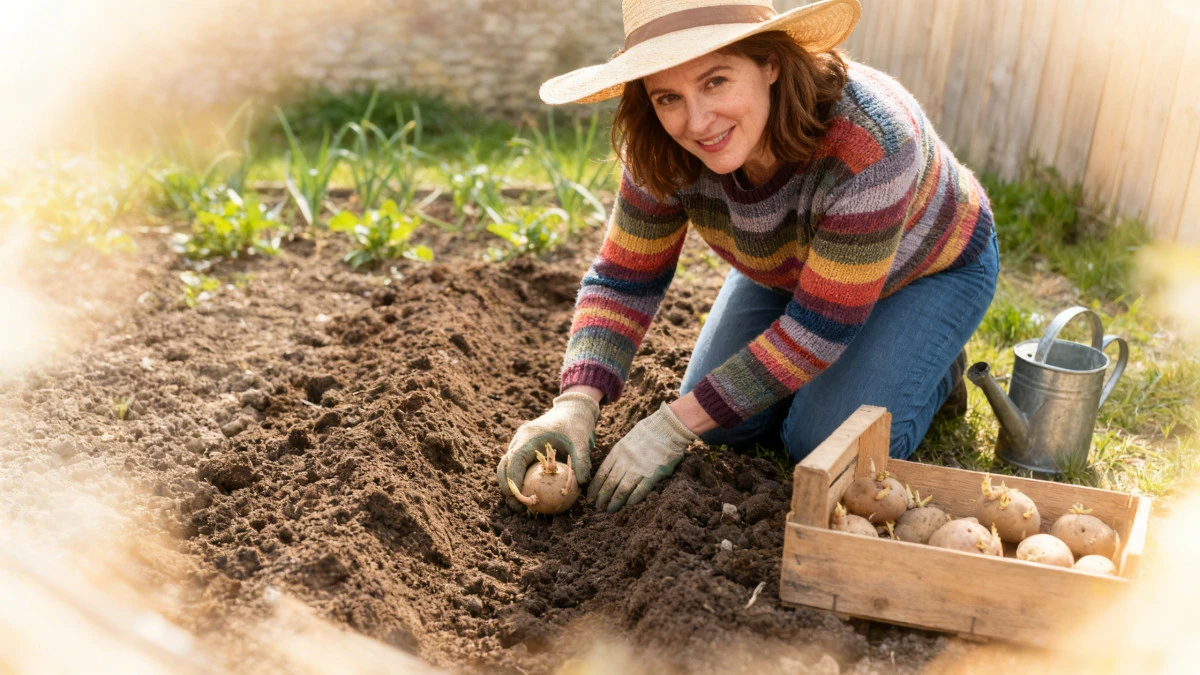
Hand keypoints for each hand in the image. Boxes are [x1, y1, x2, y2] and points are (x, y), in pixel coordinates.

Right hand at [497, 391, 599, 508]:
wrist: (571, 410)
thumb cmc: (575, 425)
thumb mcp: (581, 442)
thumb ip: (581, 461)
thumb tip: (582, 484)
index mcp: (528, 436)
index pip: (514, 461)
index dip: (513, 482)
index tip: (521, 500)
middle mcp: (519, 440)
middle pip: (504, 466)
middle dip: (507, 489)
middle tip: (518, 508)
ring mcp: (519, 444)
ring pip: (506, 467)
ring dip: (510, 486)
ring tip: (522, 506)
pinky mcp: (523, 449)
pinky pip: (516, 466)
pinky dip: (519, 480)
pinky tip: (531, 495)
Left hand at [589, 402, 697, 512]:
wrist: (667, 428)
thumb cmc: (648, 432)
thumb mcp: (627, 440)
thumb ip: (618, 455)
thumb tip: (610, 469)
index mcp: (617, 452)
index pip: (602, 473)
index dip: (595, 487)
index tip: (590, 497)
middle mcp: (625, 461)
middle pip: (609, 484)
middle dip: (602, 498)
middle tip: (598, 508)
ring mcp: (638, 468)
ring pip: (622, 490)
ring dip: (615, 502)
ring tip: (610, 510)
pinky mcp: (652, 475)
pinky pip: (640, 490)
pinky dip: (633, 499)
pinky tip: (628, 506)